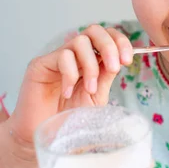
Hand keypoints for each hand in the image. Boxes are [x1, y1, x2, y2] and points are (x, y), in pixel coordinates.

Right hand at [8, 25, 132, 146]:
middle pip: (95, 31)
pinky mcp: (41, 64)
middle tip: (114, 68)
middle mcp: (75, 56)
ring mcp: (58, 58)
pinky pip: (63, 56)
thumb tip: (120, 58)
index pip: (108, 37)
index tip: (127, 60)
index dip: (120, 42)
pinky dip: (71, 74)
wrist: (48, 136)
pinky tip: (68, 93)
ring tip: (89, 89)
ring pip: (80, 41)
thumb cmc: (71, 119)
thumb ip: (106, 76)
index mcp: (92, 60)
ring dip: (91, 65)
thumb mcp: (97, 96)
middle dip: (109, 46)